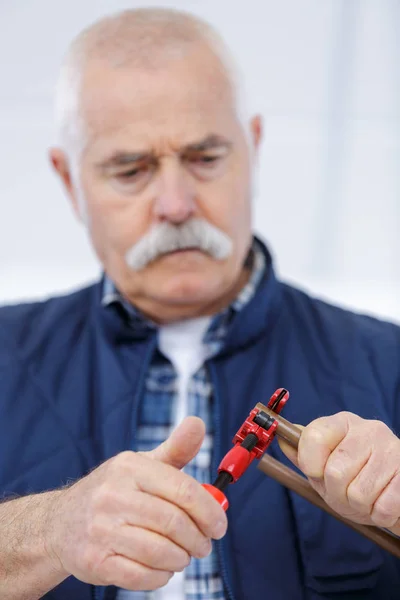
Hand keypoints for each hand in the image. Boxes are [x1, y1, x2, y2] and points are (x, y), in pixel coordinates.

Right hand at [46, 417, 226, 590]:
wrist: (60, 522)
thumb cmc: (113, 491)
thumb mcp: (141, 464)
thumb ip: (175, 449)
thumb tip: (198, 423)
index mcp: (129, 467)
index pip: (182, 489)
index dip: (209, 511)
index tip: (219, 525)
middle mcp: (112, 496)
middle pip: (173, 523)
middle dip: (198, 539)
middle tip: (204, 544)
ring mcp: (100, 530)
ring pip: (160, 552)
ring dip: (181, 558)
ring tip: (184, 555)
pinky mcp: (94, 561)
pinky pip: (141, 576)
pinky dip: (161, 576)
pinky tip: (163, 568)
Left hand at [279, 411, 399, 532]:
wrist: (393, 492)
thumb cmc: (354, 476)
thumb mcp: (323, 466)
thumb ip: (302, 454)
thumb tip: (283, 440)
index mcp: (342, 423)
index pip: (313, 437)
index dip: (310, 463)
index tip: (316, 471)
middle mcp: (369, 429)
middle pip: (335, 472)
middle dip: (337, 493)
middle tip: (346, 491)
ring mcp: (392, 449)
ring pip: (359, 493)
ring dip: (359, 506)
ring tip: (366, 496)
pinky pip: (384, 508)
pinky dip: (379, 515)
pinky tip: (382, 501)